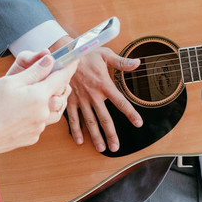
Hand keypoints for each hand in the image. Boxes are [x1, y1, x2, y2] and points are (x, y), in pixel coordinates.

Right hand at [0, 49, 77, 155]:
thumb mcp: (10, 82)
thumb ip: (34, 71)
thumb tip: (50, 60)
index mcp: (40, 96)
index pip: (62, 78)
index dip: (69, 67)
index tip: (74, 59)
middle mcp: (44, 113)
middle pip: (62, 96)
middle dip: (61, 85)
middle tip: (54, 76)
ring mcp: (39, 127)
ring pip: (56, 112)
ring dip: (54, 101)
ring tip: (45, 93)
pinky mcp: (32, 137)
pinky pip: (43, 123)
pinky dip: (41, 114)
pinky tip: (29, 111)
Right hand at [56, 38, 140, 152]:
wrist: (62, 53)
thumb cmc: (85, 53)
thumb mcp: (105, 54)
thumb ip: (121, 62)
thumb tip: (137, 63)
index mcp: (104, 85)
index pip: (120, 102)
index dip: (130, 113)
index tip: (138, 123)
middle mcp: (93, 95)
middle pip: (104, 118)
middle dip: (111, 134)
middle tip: (115, 147)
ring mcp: (80, 100)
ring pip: (89, 122)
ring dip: (95, 136)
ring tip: (101, 148)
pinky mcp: (69, 100)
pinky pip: (73, 118)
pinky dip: (76, 130)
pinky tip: (80, 141)